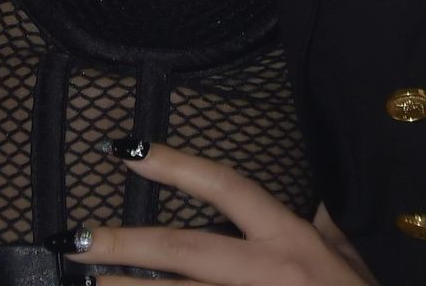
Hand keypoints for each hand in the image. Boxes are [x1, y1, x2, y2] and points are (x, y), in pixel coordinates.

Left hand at [64, 139, 379, 283]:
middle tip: (75, 241)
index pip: (226, 187)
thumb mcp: (349, 257)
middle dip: (126, 245)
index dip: (176, 166)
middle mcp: (266, 273)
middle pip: (185, 251)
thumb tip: (312, 204)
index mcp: (290, 239)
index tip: (128, 152)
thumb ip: (325, 227)